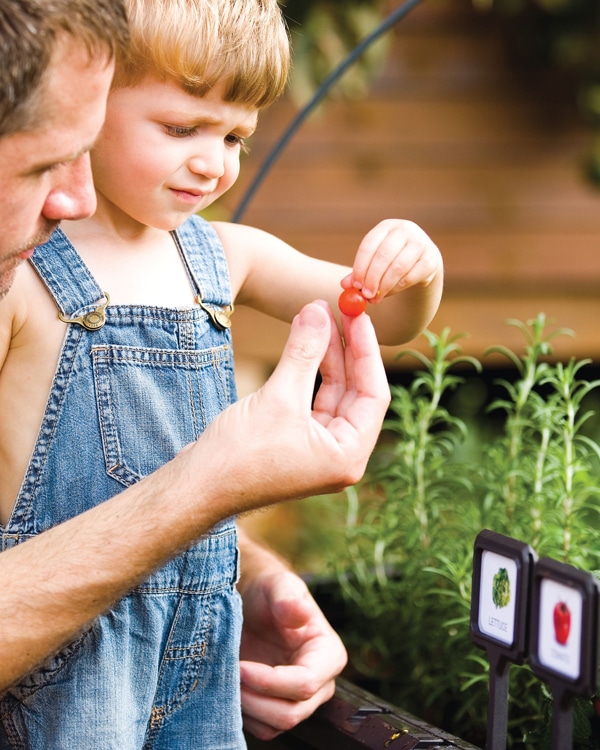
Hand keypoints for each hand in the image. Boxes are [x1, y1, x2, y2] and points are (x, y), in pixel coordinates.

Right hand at [193, 300, 389, 516]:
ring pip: (331, 393)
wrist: (196, 486)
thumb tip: (318, 310)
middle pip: (354, 392)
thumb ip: (304, 352)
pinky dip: (306, 371)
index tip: (359, 317)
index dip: (366, 351)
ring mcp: (316, 449)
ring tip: (316, 318)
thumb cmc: (239, 456)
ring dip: (324, 356)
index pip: (374, 395)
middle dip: (344, 349)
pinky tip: (301, 343)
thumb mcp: (279, 398)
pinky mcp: (294, 441)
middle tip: (339, 310)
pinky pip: (310, 399)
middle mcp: (337, 455)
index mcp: (347, 455)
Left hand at [239, 565, 346, 739]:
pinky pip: (262, 727)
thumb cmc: (268, 591)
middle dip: (255, 699)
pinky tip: (228, 686)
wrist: (252, 600)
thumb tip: (299, 612)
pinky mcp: (278, 707)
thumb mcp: (277, 584)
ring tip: (225, 676)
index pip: (305, 683)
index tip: (240, 667)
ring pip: (275, 725)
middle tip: (227, 673)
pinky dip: (242, 714)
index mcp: (328, 654)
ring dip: (246, 708)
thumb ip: (288, 597)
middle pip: (291, 712)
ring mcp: (300, 699)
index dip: (270, 681)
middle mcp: (321, 683)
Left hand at [341, 218, 441, 301]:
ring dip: (384, 286)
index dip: (360, 266)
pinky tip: (389, 293)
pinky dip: (397, 288)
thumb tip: (344, 284)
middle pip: (384, 255)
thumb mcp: (373, 264)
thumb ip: (359, 274)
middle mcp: (405, 230)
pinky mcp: (431, 260)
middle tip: (365, 295)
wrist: (420, 265)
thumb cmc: (390, 263)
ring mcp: (420, 243)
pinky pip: (411, 277)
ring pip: (398, 267)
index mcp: (386, 227)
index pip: (369, 244)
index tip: (355, 285)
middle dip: (372, 278)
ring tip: (375, 298)